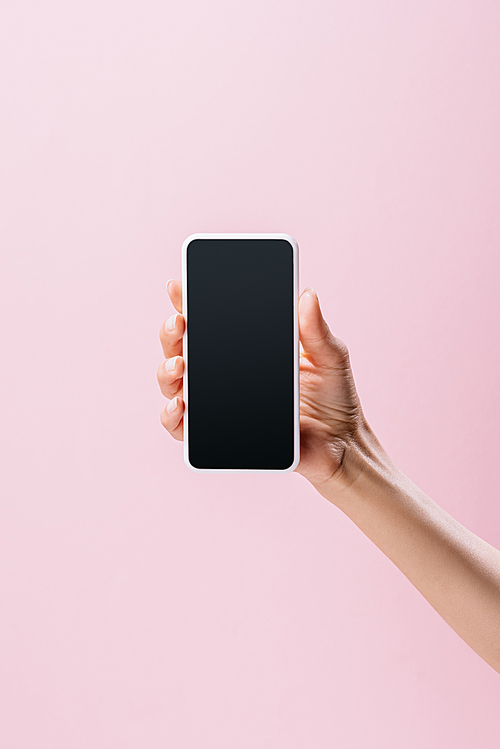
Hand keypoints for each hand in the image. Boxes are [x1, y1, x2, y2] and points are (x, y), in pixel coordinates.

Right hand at [158, 281, 366, 488]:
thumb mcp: (330, 357)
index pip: (209, 320)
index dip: (188, 302)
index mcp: (246, 347)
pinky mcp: (217, 436)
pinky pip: (182, 427)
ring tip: (178, 365)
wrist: (340, 444)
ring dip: (166, 370)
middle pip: (181, 347)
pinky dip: (172, 416)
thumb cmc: (335, 398)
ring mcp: (217, 403)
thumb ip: (317, 330)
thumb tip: (307, 295)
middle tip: (179, 323)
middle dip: (171, 332)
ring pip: (174, 383)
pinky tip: (180, 404)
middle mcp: (224, 372)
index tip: (178, 287)